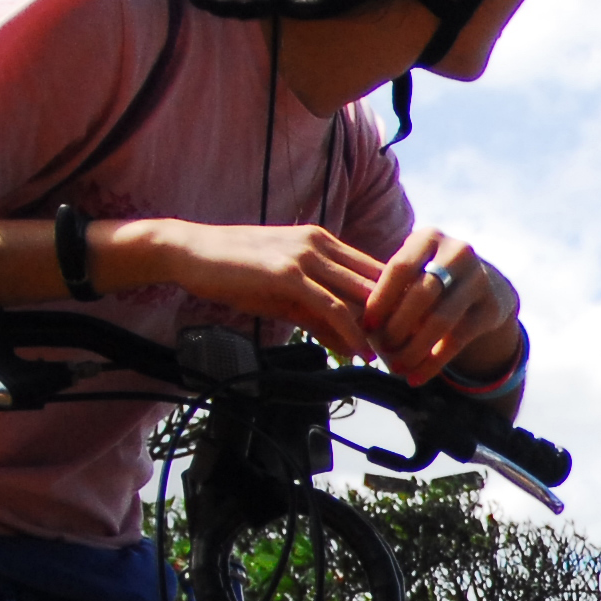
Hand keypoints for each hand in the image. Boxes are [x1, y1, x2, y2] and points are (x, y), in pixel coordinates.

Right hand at [107, 219, 387, 355]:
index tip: (405, 335)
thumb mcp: (285, 294)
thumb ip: (319, 315)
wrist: (192, 252)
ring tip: (391, 358)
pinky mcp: (288, 274)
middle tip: (408, 352)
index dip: (395, 304)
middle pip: (377, 282)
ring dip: (380, 330)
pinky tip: (361, 352)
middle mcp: (321, 244)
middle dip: (395, 319)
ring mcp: (306, 257)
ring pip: (359, 294)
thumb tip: (350, 345)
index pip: (376, 271)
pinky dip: (351, 332)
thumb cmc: (235, 271)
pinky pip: (331, 306)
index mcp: (325, 242)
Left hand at [366, 224, 525, 396]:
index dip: (381, 299)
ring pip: (440, 320)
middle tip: (381, 348)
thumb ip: (390, 286)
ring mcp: (479, 279)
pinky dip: (433, 363)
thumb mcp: (413, 268)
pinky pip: (457, 340)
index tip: (367, 326)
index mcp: (429, 237)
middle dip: (397, 326)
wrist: (485, 285)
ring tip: (397, 366)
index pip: (400, 268)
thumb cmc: (431, 278)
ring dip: (414, 349)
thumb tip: (359, 323)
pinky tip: (416, 377)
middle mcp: (458, 252)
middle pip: (422, 295)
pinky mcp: (491, 308)